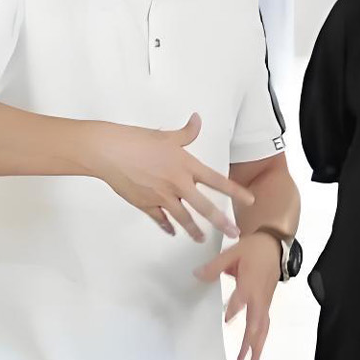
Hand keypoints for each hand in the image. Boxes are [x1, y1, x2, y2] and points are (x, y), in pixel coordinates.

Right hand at [85, 114, 255, 241]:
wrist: (109, 151)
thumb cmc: (137, 140)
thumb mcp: (167, 135)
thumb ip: (187, 132)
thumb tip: (197, 119)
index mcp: (185, 166)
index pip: (217, 181)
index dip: (235, 191)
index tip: (250, 200)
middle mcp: (177, 183)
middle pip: (204, 207)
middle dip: (221, 222)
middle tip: (234, 232)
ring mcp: (161, 196)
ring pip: (183, 218)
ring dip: (194, 230)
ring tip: (202, 239)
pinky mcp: (145, 204)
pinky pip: (160, 219)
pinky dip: (167, 226)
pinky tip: (172, 232)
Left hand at [194, 233, 281, 359]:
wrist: (273, 245)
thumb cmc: (252, 249)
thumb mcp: (232, 253)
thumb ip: (214, 266)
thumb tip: (196, 275)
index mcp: (250, 284)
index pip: (241, 301)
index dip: (234, 310)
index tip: (225, 321)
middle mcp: (260, 297)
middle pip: (257, 325)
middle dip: (250, 345)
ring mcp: (265, 301)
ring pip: (263, 327)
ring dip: (258, 346)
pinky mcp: (266, 302)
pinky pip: (265, 323)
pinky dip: (261, 337)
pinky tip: (256, 346)